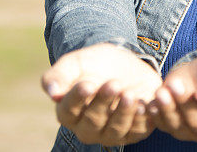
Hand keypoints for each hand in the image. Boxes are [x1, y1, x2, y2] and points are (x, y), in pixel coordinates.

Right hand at [40, 43, 161, 145]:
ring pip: (115, 130)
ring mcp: (110, 134)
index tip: (87, 84)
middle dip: (103, 103)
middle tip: (113, 83)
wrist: (124, 64)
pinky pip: (137, 131)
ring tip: (130, 93)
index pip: (68, 111)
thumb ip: (60, 75)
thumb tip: (52, 92)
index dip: (77, 99)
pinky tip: (144, 105)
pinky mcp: (132, 133)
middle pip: (92, 122)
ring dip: (123, 113)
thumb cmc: (95, 64)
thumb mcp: (76, 63)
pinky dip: (141, 119)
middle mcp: (87, 128)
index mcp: (68, 111)